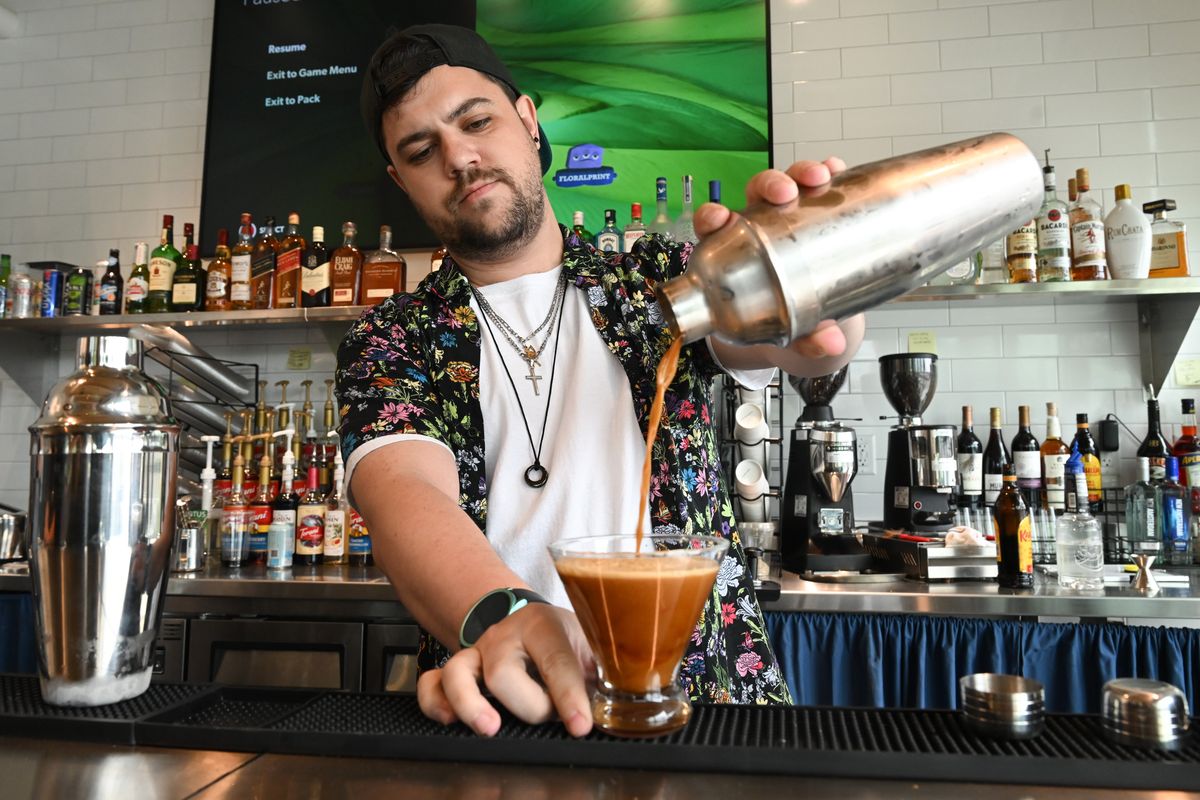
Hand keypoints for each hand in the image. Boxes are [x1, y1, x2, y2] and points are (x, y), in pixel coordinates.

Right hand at [417, 604, 595, 737]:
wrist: (524, 617)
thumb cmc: (559, 636)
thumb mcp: (588, 639)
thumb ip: (603, 667)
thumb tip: (621, 699)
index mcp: (543, 626)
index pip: (556, 660)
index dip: (569, 695)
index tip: (580, 724)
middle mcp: (504, 636)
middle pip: (504, 673)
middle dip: (529, 705)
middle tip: (548, 715)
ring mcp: (477, 652)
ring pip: (458, 673)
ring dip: (470, 703)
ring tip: (489, 726)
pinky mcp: (456, 668)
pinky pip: (431, 683)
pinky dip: (435, 703)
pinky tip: (450, 719)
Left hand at [694, 156, 850, 360]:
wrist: (818, 322)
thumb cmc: (786, 323)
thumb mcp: (792, 335)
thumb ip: (807, 341)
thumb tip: (831, 343)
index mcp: (735, 252)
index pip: (715, 225)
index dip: (712, 215)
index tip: (719, 218)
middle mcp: (761, 227)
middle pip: (756, 194)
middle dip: (768, 185)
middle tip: (786, 194)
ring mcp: (792, 215)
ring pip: (791, 183)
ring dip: (801, 173)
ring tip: (820, 179)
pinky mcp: (822, 211)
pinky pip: (824, 184)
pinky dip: (831, 172)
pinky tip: (839, 170)